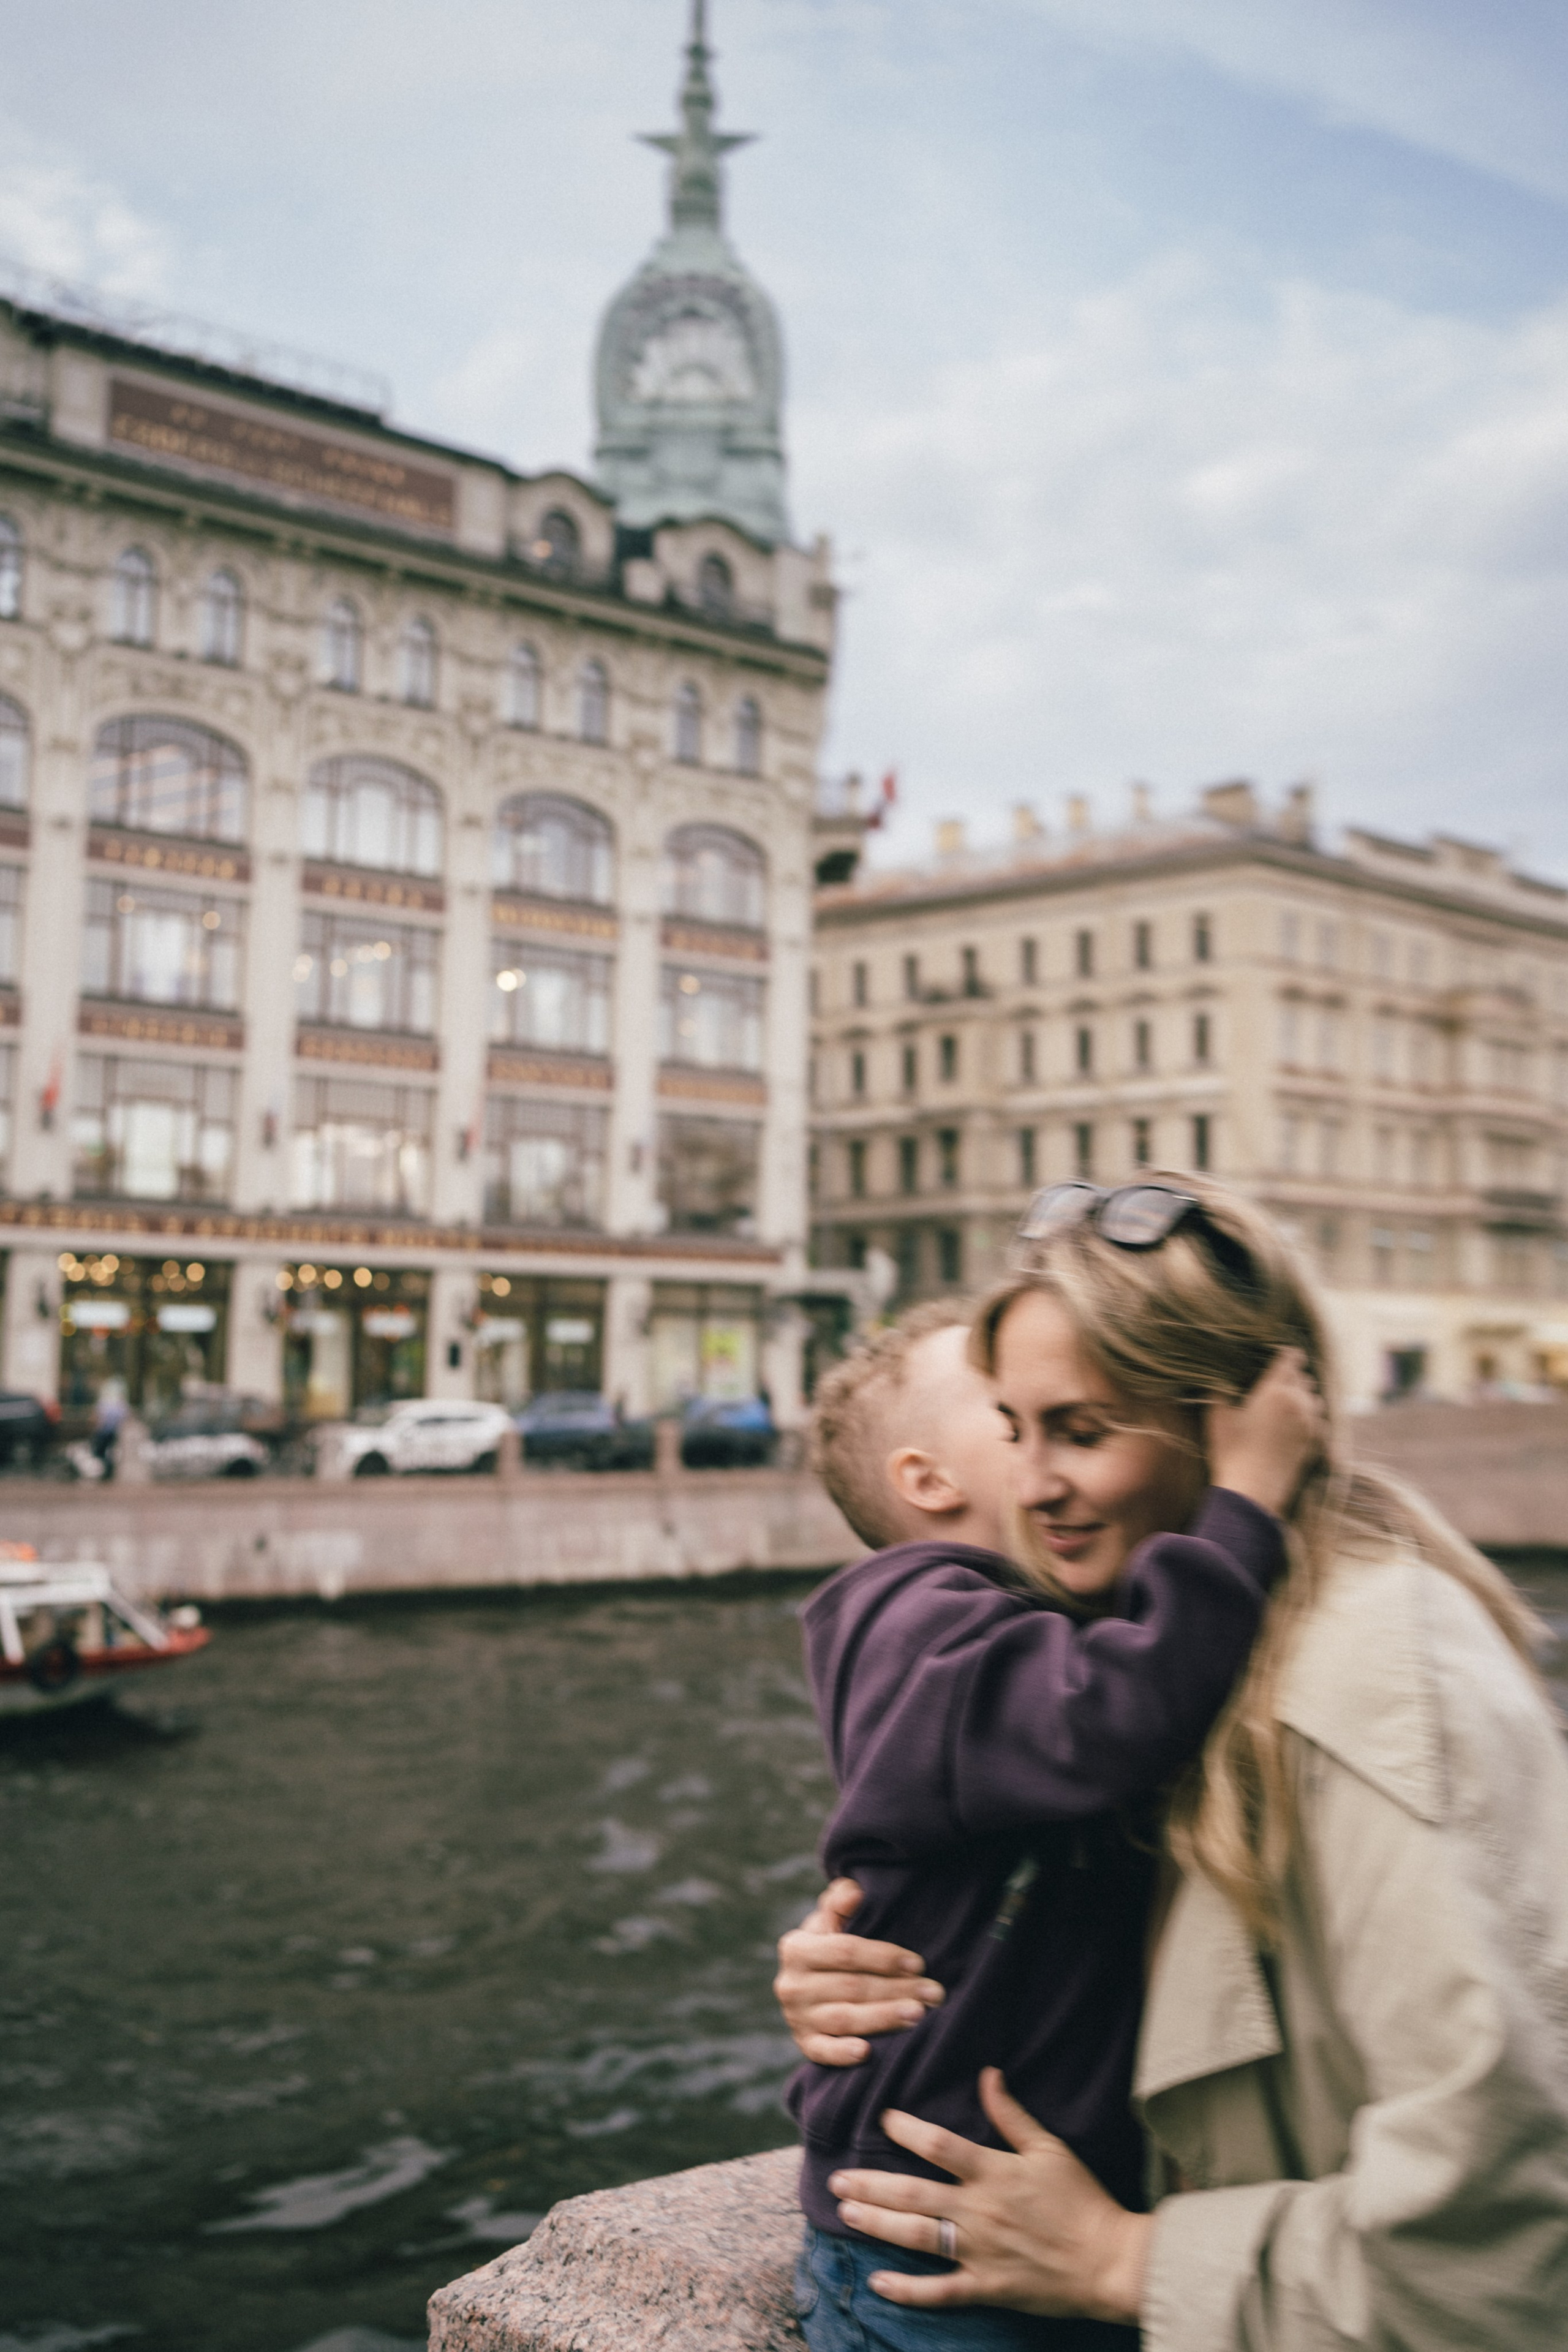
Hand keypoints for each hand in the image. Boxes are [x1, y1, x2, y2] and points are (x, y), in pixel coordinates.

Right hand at [773, 1877, 943, 2064]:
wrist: (810, 1984)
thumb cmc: (831, 1946)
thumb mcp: (831, 1920)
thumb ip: (840, 1902)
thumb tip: (854, 1893)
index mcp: (797, 1948)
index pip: (845, 1951)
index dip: (883, 1957)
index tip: (918, 1964)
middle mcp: (791, 1984)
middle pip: (851, 1987)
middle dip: (897, 1990)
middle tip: (934, 1994)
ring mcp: (796, 2017)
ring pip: (844, 2019)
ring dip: (883, 2018)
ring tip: (918, 2015)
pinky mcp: (804, 2044)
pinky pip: (823, 2052)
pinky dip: (843, 2053)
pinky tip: (868, 2053)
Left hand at [830, 2069, 1149, 2325]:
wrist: (1111, 2261)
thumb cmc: (1083, 2200)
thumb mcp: (1050, 2148)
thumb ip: (1012, 2114)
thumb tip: (987, 2074)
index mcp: (994, 2172)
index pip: (938, 2145)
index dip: (906, 2129)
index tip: (883, 2118)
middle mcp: (979, 2211)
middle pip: (912, 2194)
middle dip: (870, 2185)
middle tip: (836, 2179)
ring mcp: (979, 2252)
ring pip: (916, 2238)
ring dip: (877, 2225)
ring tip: (845, 2214)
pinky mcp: (987, 2288)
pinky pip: (938, 2292)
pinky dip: (906, 2291)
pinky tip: (877, 2284)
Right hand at [1206, 1345, 1325, 1518]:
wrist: (1253, 1489)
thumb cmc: (1231, 1450)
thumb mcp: (1217, 1416)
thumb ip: (1220, 1392)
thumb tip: (1220, 1380)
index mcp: (1275, 1390)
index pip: (1290, 1360)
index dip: (1288, 1355)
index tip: (1284, 1354)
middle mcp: (1297, 1403)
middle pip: (1304, 1380)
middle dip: (1294, 1378)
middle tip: (1280, 1382)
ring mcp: (1309, 1424)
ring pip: (1316, 1401)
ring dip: (1305, 1398)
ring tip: (1290, 1404)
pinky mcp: (1314, 1444)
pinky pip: (1321, 1424)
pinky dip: (1312, 1421)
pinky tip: (1300, 1426)